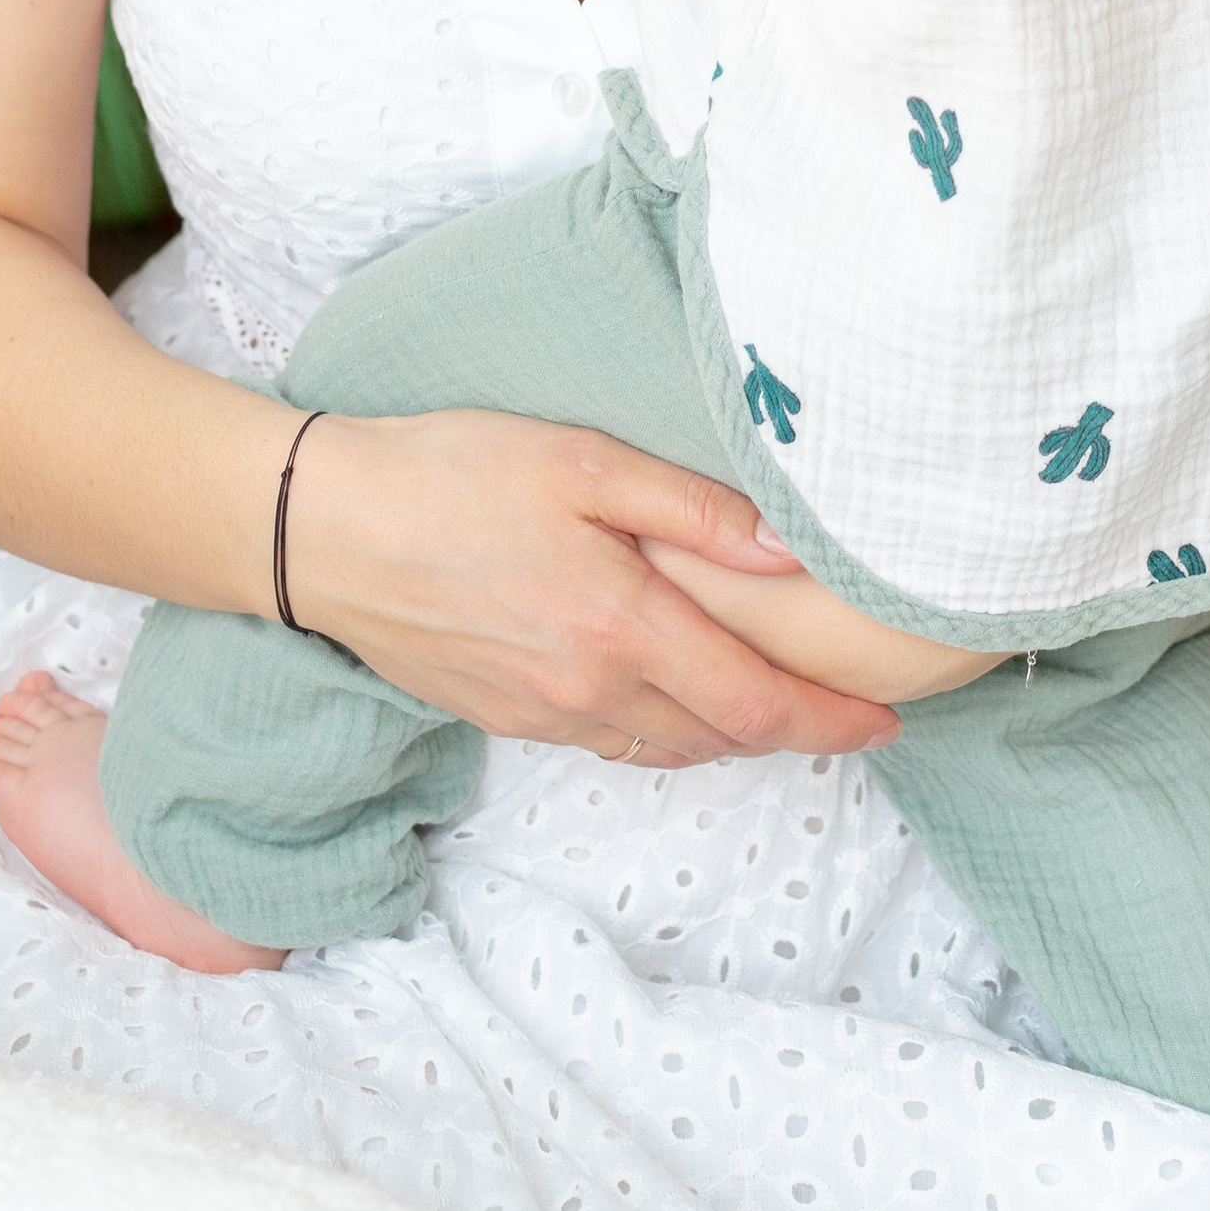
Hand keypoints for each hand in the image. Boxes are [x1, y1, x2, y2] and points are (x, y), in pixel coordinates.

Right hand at [286, 408, 902, 768]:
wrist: (325, 529)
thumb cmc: (452, 473)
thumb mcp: (581, 461)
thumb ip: (690, 510)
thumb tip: (788, 553)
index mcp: (621, 625)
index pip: (756, 703)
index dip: (830, 723)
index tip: (884, 724)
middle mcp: (590, 689)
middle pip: (722, 738)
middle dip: (795, 735)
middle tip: (849, 717)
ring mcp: (545, 713)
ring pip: (669, 749)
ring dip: (730, 739)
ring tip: (776, 711)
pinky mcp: (507, 716)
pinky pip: (612, 745)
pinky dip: (665, 735)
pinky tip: (675, 703)